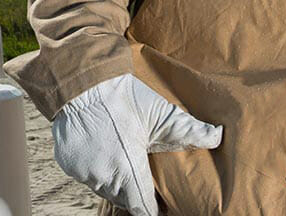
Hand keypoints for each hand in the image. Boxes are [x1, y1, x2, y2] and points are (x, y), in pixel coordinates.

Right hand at [51, 74, 223, 215]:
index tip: (163, 205)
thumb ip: (189, 130)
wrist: (82, 82)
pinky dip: (96, 168)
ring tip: (127, 162)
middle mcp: (102, 176)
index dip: (154, 209)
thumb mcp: (160, 114)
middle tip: (146, 176)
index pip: (142, 208)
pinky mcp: (68, 163)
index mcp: (127, 170)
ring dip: (116, 180)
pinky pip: (86, 175)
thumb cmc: (123, 98)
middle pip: (124, 198)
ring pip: (104, 188)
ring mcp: (82, 171)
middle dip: (136, 191)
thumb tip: (217, 136)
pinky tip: (105, 152)